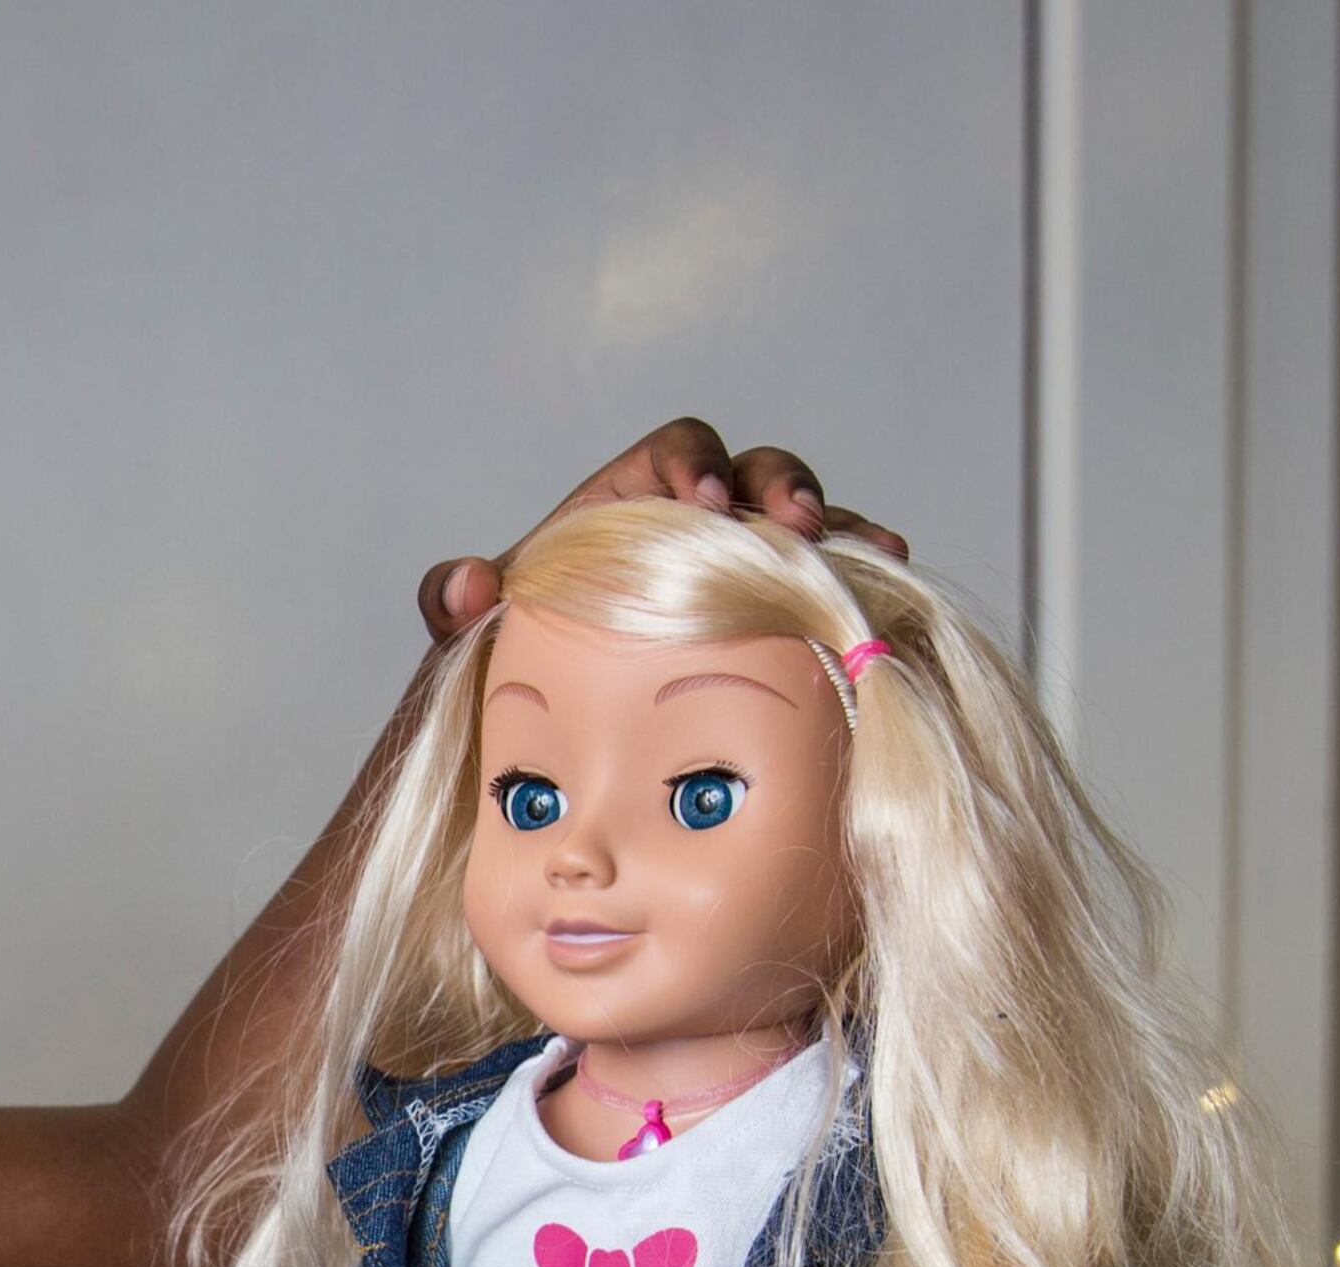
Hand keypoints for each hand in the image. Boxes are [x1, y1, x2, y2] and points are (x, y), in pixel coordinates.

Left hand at [417, 416, 912, 638]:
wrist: (569, 743)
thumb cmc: (525, 669)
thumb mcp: (479, 638)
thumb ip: (453, 603)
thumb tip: (467, 585)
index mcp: (638, 503)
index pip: (682, 450)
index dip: (698, 463)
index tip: (704, 502)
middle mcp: (707, 527)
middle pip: (763, 473)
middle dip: (785, 488)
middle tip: (792, 527)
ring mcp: (756, 571)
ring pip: (816, 528)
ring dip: (841, 535)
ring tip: (865, 556)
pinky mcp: (791, 620)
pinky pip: (837, 591)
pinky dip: (864, 588)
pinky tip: (886, 607)